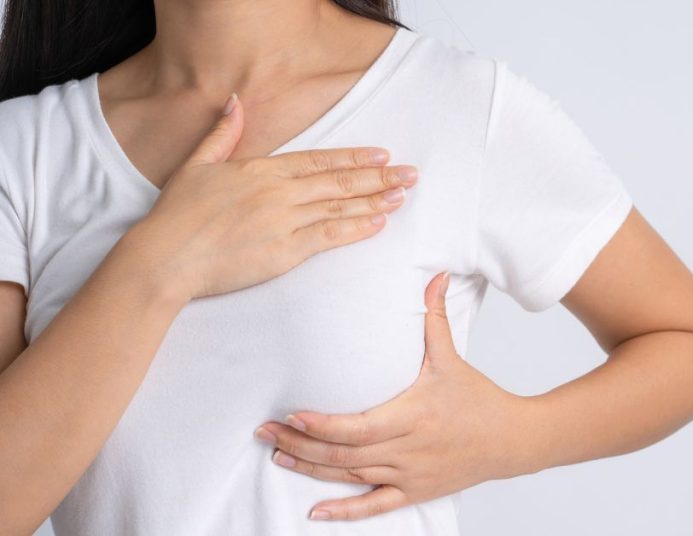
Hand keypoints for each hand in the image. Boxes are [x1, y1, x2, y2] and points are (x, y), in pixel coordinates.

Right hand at [122, 93, 418, 299]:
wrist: (165, 257)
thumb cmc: (177, 215)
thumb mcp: (196, 164)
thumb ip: (222, 134)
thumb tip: (234, 101)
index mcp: (261, 170)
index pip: (318, 161)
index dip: (353, 157)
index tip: (381, 154)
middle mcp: (279, 192)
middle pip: (338, 182)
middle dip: (378, 177)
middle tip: (410, 174)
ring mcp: (284, 221)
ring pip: (340, 208)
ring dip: (375, 201)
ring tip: (402, 196)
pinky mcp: (285, 252)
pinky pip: (329, 237)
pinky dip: (356, 229)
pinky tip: (378, 223)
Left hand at [253, 271, 533, 520]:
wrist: (512, 440)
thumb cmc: (479, 398)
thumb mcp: (452, 357)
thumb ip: (435, 317)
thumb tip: (435, 274)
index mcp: (414, 414)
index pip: (358, 426)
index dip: (321, 424)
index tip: (292, 413)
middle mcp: (408, 449)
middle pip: (344, 453)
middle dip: (300, 443)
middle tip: (265, 430)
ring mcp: (410, 475)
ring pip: (351, 476)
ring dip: (311, 469)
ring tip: (278, 453)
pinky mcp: (415, 492)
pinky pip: (375, 507)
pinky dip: (345, 513)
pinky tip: (317, 513)